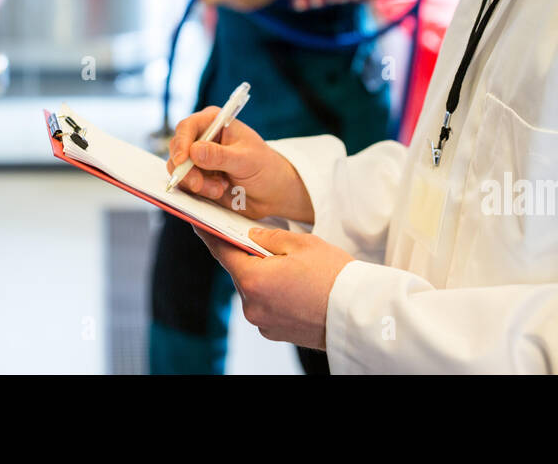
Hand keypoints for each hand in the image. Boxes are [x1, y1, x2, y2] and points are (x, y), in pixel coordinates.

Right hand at [167, 107, 313, 222]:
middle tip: (199, 185)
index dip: (181, 143)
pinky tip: (219, 191)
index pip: (188, 127)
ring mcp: (198, 160)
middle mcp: (203, 138)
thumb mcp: (246, 160)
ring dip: (195, 183)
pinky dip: (198, 191)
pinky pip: (184, 184)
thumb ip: (220, 156)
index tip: (182, 161)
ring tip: (219, 189)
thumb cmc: (265, 168)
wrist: (272, 194)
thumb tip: (194, 151)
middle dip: (186, 170)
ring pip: (178, 170)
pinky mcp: (198, 178)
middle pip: (177, 149)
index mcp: (215, 122)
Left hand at [193, 225, 352, 349]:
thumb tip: (250, 236)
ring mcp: (262, 323)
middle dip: (249, 257)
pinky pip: (265, 306)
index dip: (209, 235)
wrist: (358, 314)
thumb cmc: (333, 275)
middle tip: (267, 244)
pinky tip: (295, 288)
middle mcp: (252, 305)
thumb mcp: (301, 244)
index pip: (222, 252)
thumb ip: (268, 238)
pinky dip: (273, 295)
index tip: (198, 224)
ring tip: (291, 269)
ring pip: (254, 290)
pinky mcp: (274, 333)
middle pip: (240, 273)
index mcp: (253, 280)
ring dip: (263, 277)